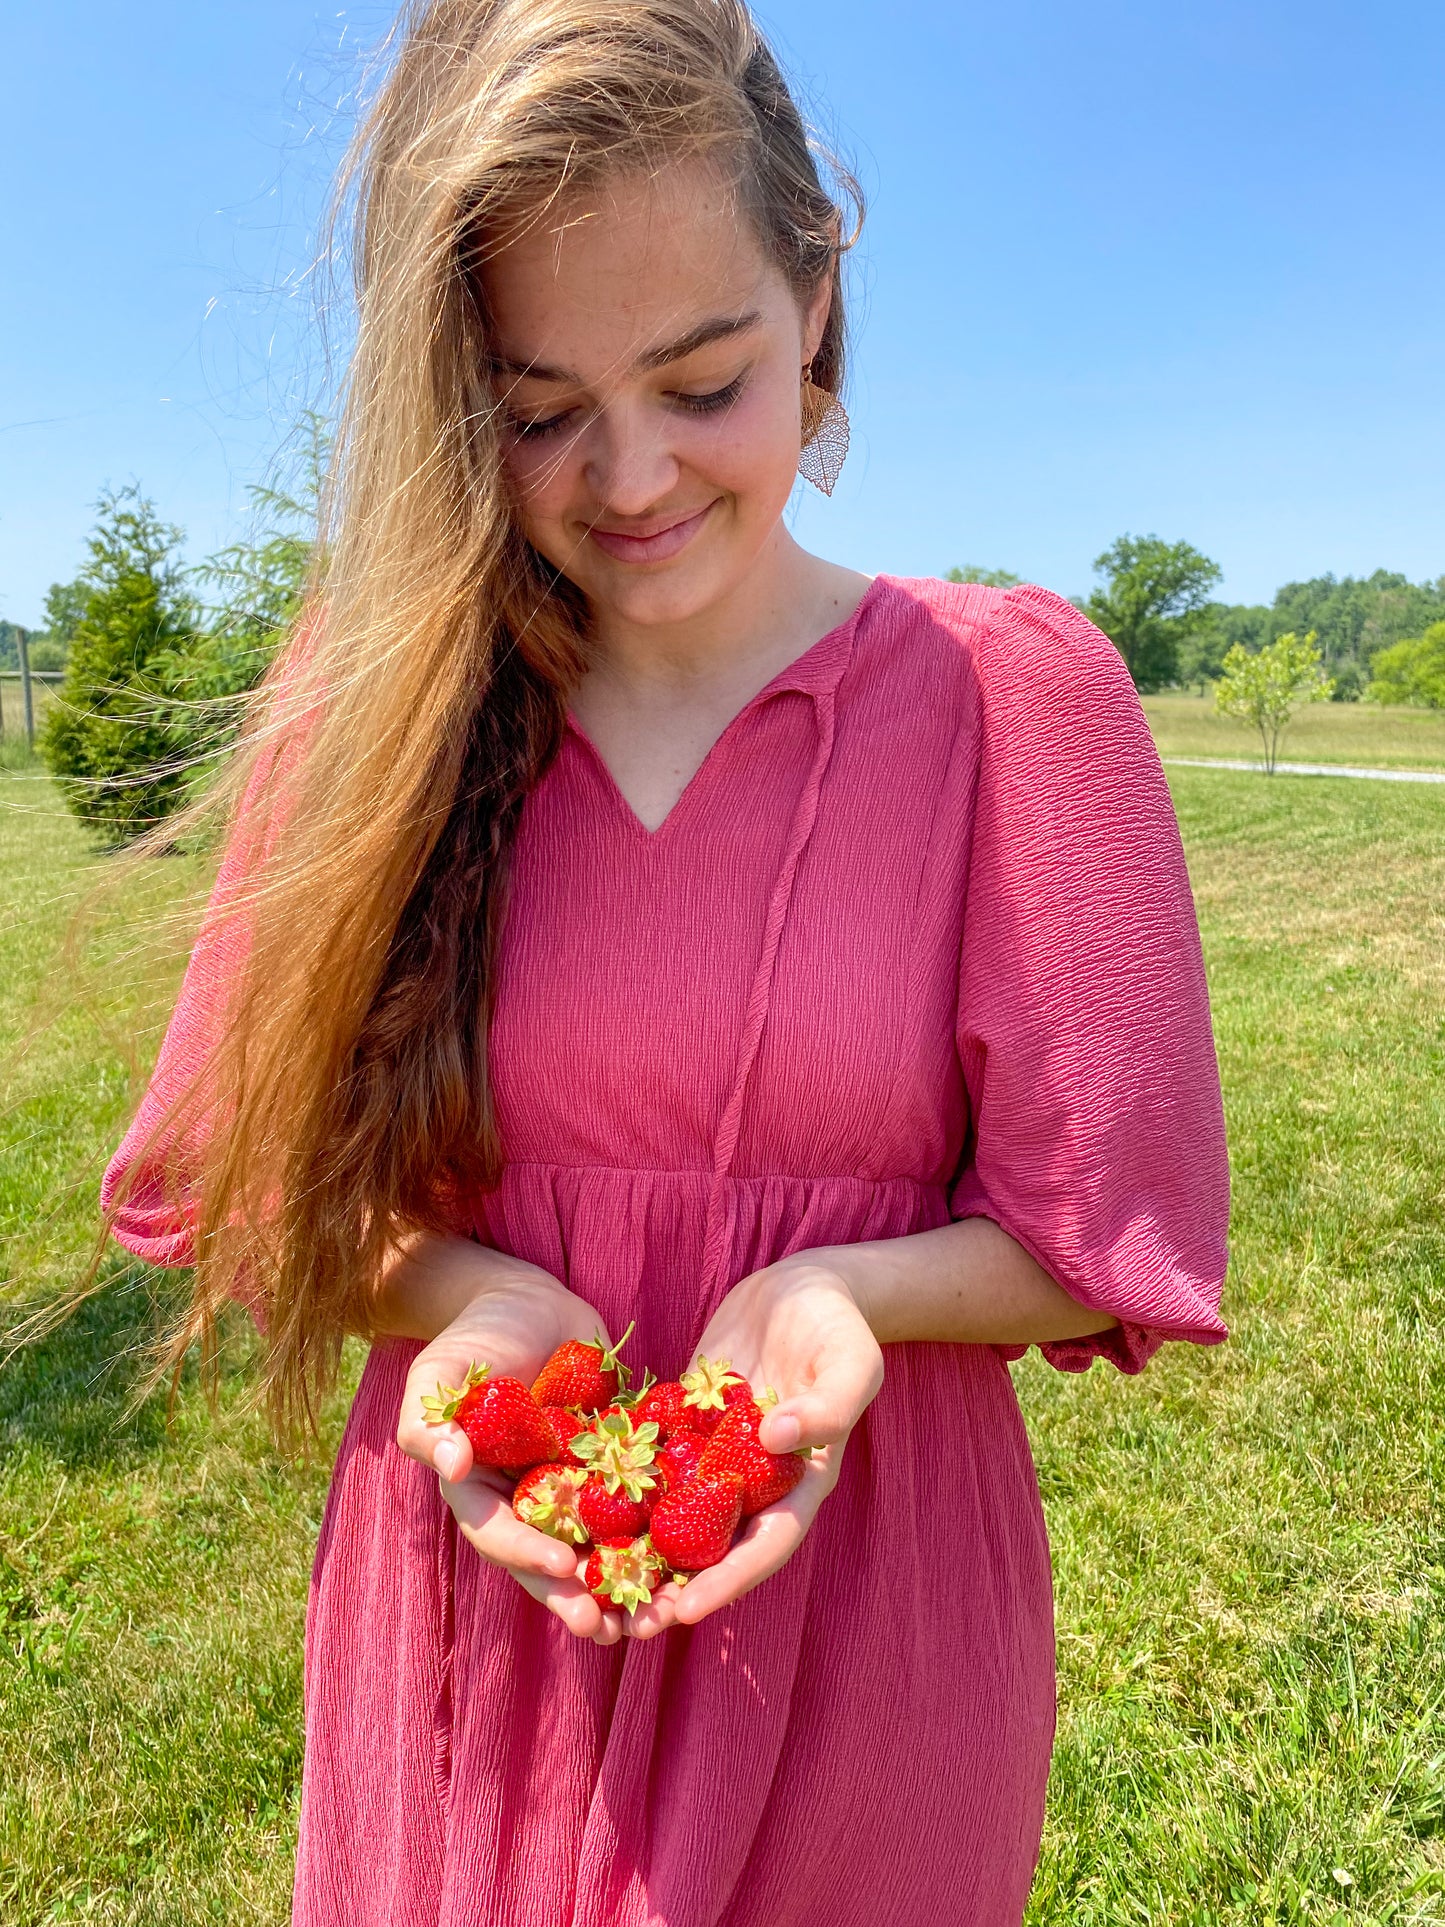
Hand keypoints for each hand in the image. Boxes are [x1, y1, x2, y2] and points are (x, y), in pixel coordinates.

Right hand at [394, 1262, 623, 1645]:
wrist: (524, 1298)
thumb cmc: (472, 1336)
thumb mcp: (437, 1374)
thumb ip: (428, 1422)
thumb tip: (450, 1463)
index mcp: (482, 1489)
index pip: (500, 1534)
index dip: (528, 1555)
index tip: (563, 1567)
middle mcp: (527, 1499)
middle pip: (551, 1560)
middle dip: (578, 1597)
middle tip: (609, 1628)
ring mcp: (572, 1483)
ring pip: (597, 1545)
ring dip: (623, 1582)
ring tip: (655, 1615)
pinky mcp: (612, 1461)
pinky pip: (636, 1501)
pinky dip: (660, 1531)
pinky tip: (693, 1556)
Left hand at [626, 1256, 882, 1639]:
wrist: (805, 1286)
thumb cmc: (839, 1327)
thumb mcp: (851, 1364)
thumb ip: (825, 1407)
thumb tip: (777, 1438)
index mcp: (800, 1482)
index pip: (764, 1547)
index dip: (727, 1582)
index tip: (686, 1610)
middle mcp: (755, 1481)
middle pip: (714, 1549)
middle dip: (673, 1589)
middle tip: (627, 1625)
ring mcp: (717, 1455)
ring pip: (676, 1517)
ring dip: (640, 1554)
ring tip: (592, 1587)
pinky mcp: (687, 1424)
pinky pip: (652, 1463)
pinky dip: (620, 1488)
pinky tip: (575, 1507)